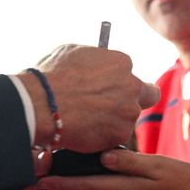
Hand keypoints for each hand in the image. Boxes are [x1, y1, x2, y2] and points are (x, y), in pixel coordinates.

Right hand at [20, 45, 158, 151]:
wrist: (42, 104)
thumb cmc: (52, 76)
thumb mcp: (73, 53)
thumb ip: (93, 60)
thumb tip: (93, 65)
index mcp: (121, 62)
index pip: (129, 71)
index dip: (117, 80)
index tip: (109, 86)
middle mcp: (131, 85)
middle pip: (148, 94)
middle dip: (137, 99)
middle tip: (119, 106)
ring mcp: (128, 112)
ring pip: (127, 118)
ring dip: (114, 120)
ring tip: (88, 121)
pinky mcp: (120, 135)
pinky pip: (115, 136)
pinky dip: (103, 137)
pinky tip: (85, 131)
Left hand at [35, 148, 189, 189]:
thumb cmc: (182, 181)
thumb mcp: (161, 169)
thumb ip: (133, 163)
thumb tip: (105, 156)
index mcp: (125, 185)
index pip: (87, 185)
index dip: (63, 183)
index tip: (41, 180)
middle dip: (58, 188)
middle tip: (32, 184)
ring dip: (68, 189)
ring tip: (44, 184)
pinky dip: (85, 189)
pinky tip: (72, 183)